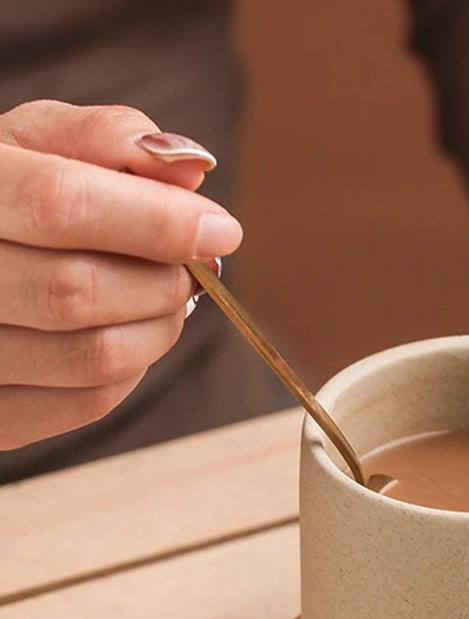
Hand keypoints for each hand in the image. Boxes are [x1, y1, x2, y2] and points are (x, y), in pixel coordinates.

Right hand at [0, 100, 242, 449]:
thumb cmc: (6, 195)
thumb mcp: (35, 143)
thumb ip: (108, 140)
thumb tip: (190, 168)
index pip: (61, 204)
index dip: (157, 220)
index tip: (221, 230)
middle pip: (79, 290)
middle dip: (162, 280)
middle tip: (188, 268)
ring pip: (95, 356)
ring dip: (158, 327)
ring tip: (159, 295)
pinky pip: (90, 402)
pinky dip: (133, 368)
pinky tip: (125, 332)